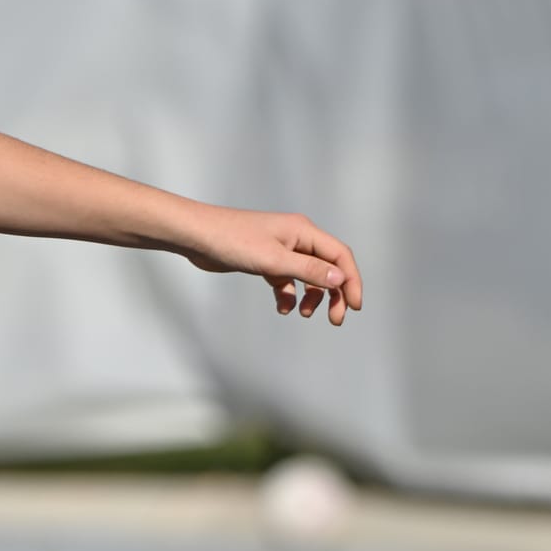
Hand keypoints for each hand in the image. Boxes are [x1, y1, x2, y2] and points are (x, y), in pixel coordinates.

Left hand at [182, 206, 363, 325]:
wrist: (195, 236)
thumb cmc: (231, 241)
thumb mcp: (273, 259)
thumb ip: (307, 270)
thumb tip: (340, 279)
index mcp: (303, 231)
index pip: (340, 255)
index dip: (352, 281)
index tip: (354, 307)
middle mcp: (296, 237)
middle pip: (328, 267)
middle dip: (335, 293)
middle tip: (335, 320)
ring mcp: (280, 248)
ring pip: (308, 275)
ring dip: (312, 296)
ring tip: (304, 313)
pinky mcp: (264, 259)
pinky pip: (286, 279)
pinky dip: (288, 294)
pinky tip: (282, 307)